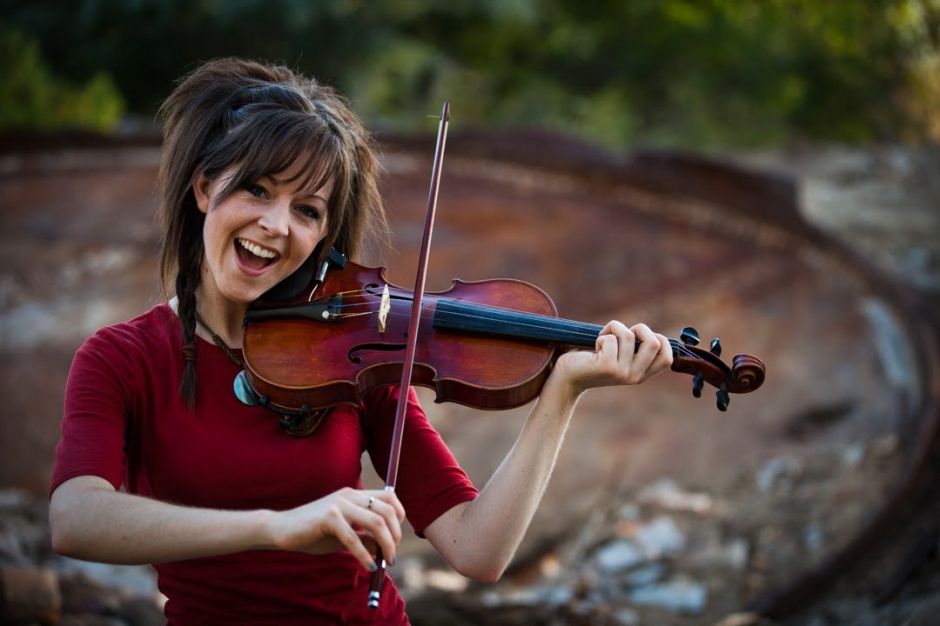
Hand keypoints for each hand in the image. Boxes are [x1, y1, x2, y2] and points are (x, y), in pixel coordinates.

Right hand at [266, 487, 404, 570]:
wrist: (281, 529)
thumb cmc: (314, 532)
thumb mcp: (345, 534)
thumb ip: (364, 537)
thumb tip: (385, 548)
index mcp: (355, 495)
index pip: (390, 498)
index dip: (399, 517)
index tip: (397, 538)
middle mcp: (350, 495)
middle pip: (387, 511)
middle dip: (396, 536)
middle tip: (392, 555)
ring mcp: (340, 504)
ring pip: (376, 523)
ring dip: (387, 545)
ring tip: (386, 561)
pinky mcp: (329, 517)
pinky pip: (354, 538)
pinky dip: (365, 555)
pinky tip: (368, 566)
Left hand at [552, 321, 672, 395]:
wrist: (567, 377)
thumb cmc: (591, 360)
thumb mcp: (618, 356)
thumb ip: (634, 348)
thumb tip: (647, 331)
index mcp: (641, 375)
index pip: (667, 358)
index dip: (660, 340)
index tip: (641, 336)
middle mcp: (634, 376)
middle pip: (654, 342)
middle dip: (639, 328)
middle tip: (621, 333)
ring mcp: (622, 372)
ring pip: (630, 336)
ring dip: (614, 329)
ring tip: (602, 340)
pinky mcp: (607, 366)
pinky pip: (611, 338)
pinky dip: (602, 335)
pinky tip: (594, 347)